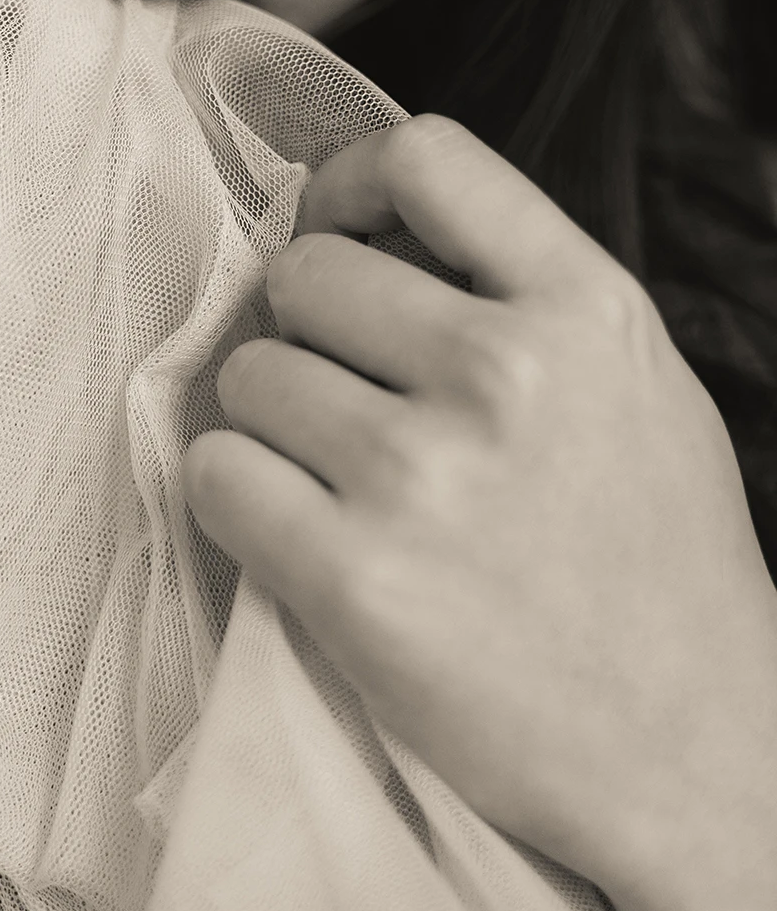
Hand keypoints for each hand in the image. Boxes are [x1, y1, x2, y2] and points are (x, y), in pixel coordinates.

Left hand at [184, 114, 776, 910]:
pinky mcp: (354, 580)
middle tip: (340, 393)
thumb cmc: (659, 565)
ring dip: (270, 420)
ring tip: (330, 476)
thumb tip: (369, 238)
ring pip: (249, 374)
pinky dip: (234, 494)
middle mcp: (503, 372)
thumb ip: (521, 297)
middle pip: (306, 273)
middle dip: (306, 329)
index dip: (349, 182)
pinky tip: (287, 525)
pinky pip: (217, 474)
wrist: (693, 752)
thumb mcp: (635, 384)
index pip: (426, 157)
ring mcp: (422, 475)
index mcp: (584, 308)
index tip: (335, 228)